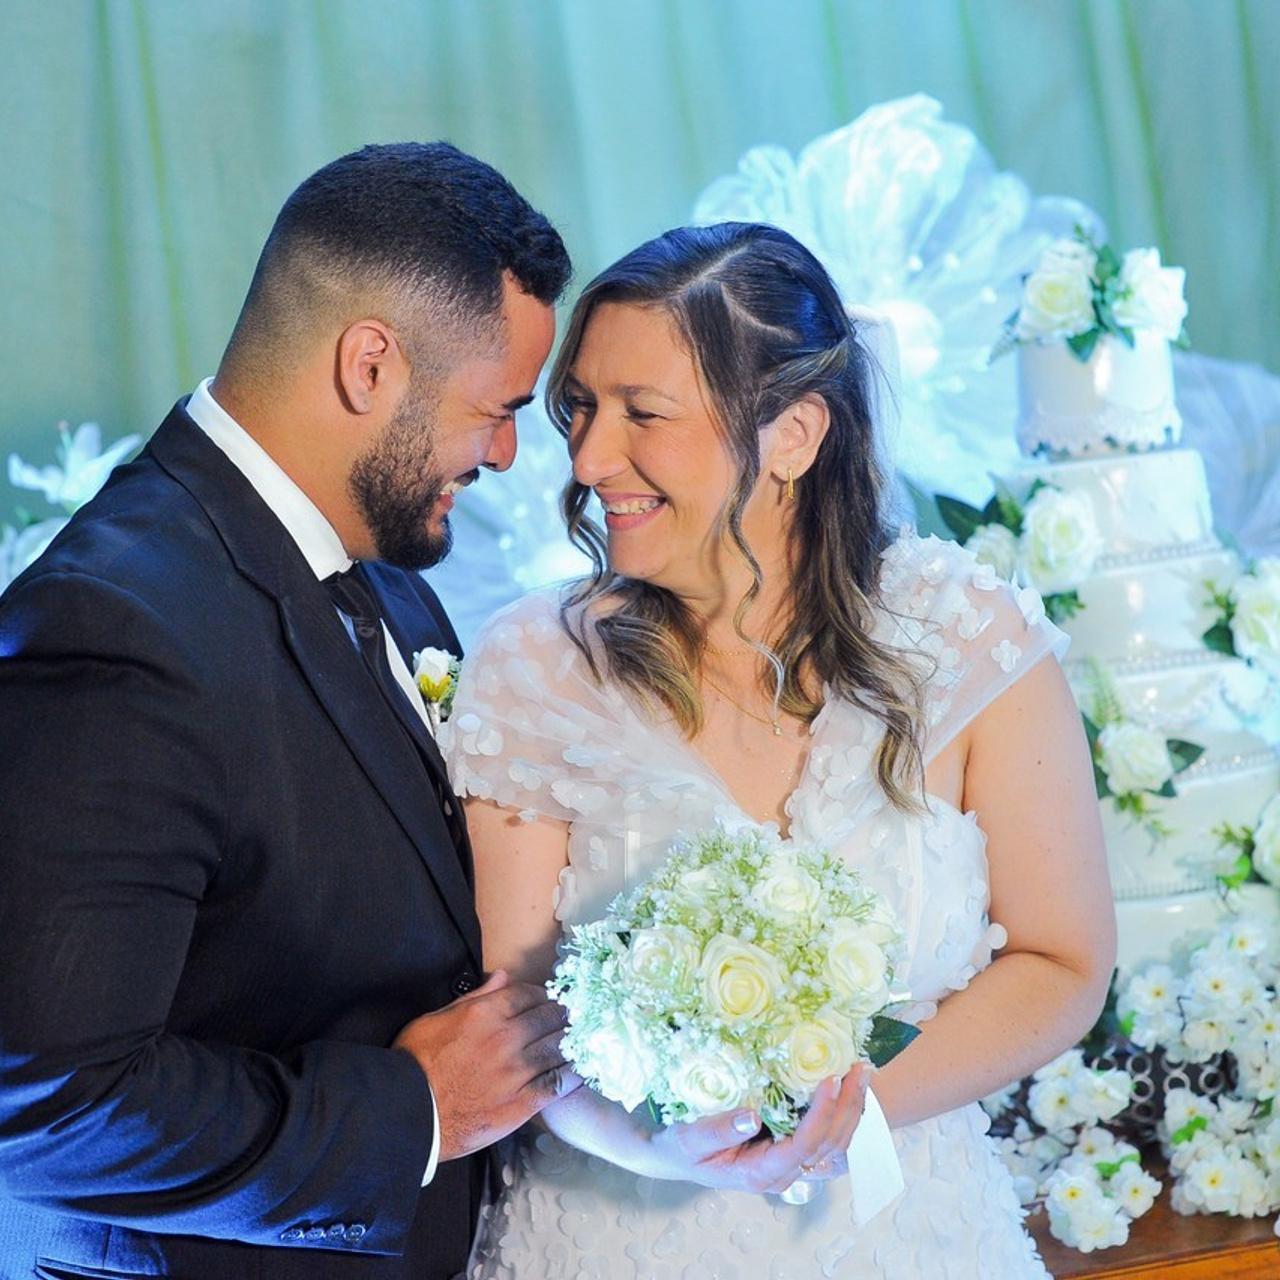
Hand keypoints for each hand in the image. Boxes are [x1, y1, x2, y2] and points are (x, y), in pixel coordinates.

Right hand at [393, 969, 579, 1160]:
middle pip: (548, 1018)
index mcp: (484, 1014)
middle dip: (563, 1013)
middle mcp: (505, 1039)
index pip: (527, 994)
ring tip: (584, 1037)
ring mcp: (515, 1072)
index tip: (549, 998)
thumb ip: (473, 997)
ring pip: (557, 1048)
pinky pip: (556, 1084)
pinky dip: (572, 1074)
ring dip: (573, 1040)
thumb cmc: (414, 1065)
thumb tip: (502, 977)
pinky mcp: (520, 1104)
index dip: (542, 994)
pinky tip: (582, 1068)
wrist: (408, 1114)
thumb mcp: (434, 1018)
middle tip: (575, 1014)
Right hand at [643, 1065, 870, 1192]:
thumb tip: (752, 1117)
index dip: (821, 1115)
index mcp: (759, 1174)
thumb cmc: (681, 1147)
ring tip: (861, 1073)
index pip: (802, 1147)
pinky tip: (849, 1090)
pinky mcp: (791, 1154)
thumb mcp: (690, 1139)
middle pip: (829, 1147)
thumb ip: (718, 1131)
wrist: (676, 1157)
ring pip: (835, 1147)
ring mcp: (789, 1168)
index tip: (830, 1079)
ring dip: (853, 1111)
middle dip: (848, 1107)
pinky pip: (828, 1142)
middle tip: (859, 1068)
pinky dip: (843, 1116)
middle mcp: (781, 1176)